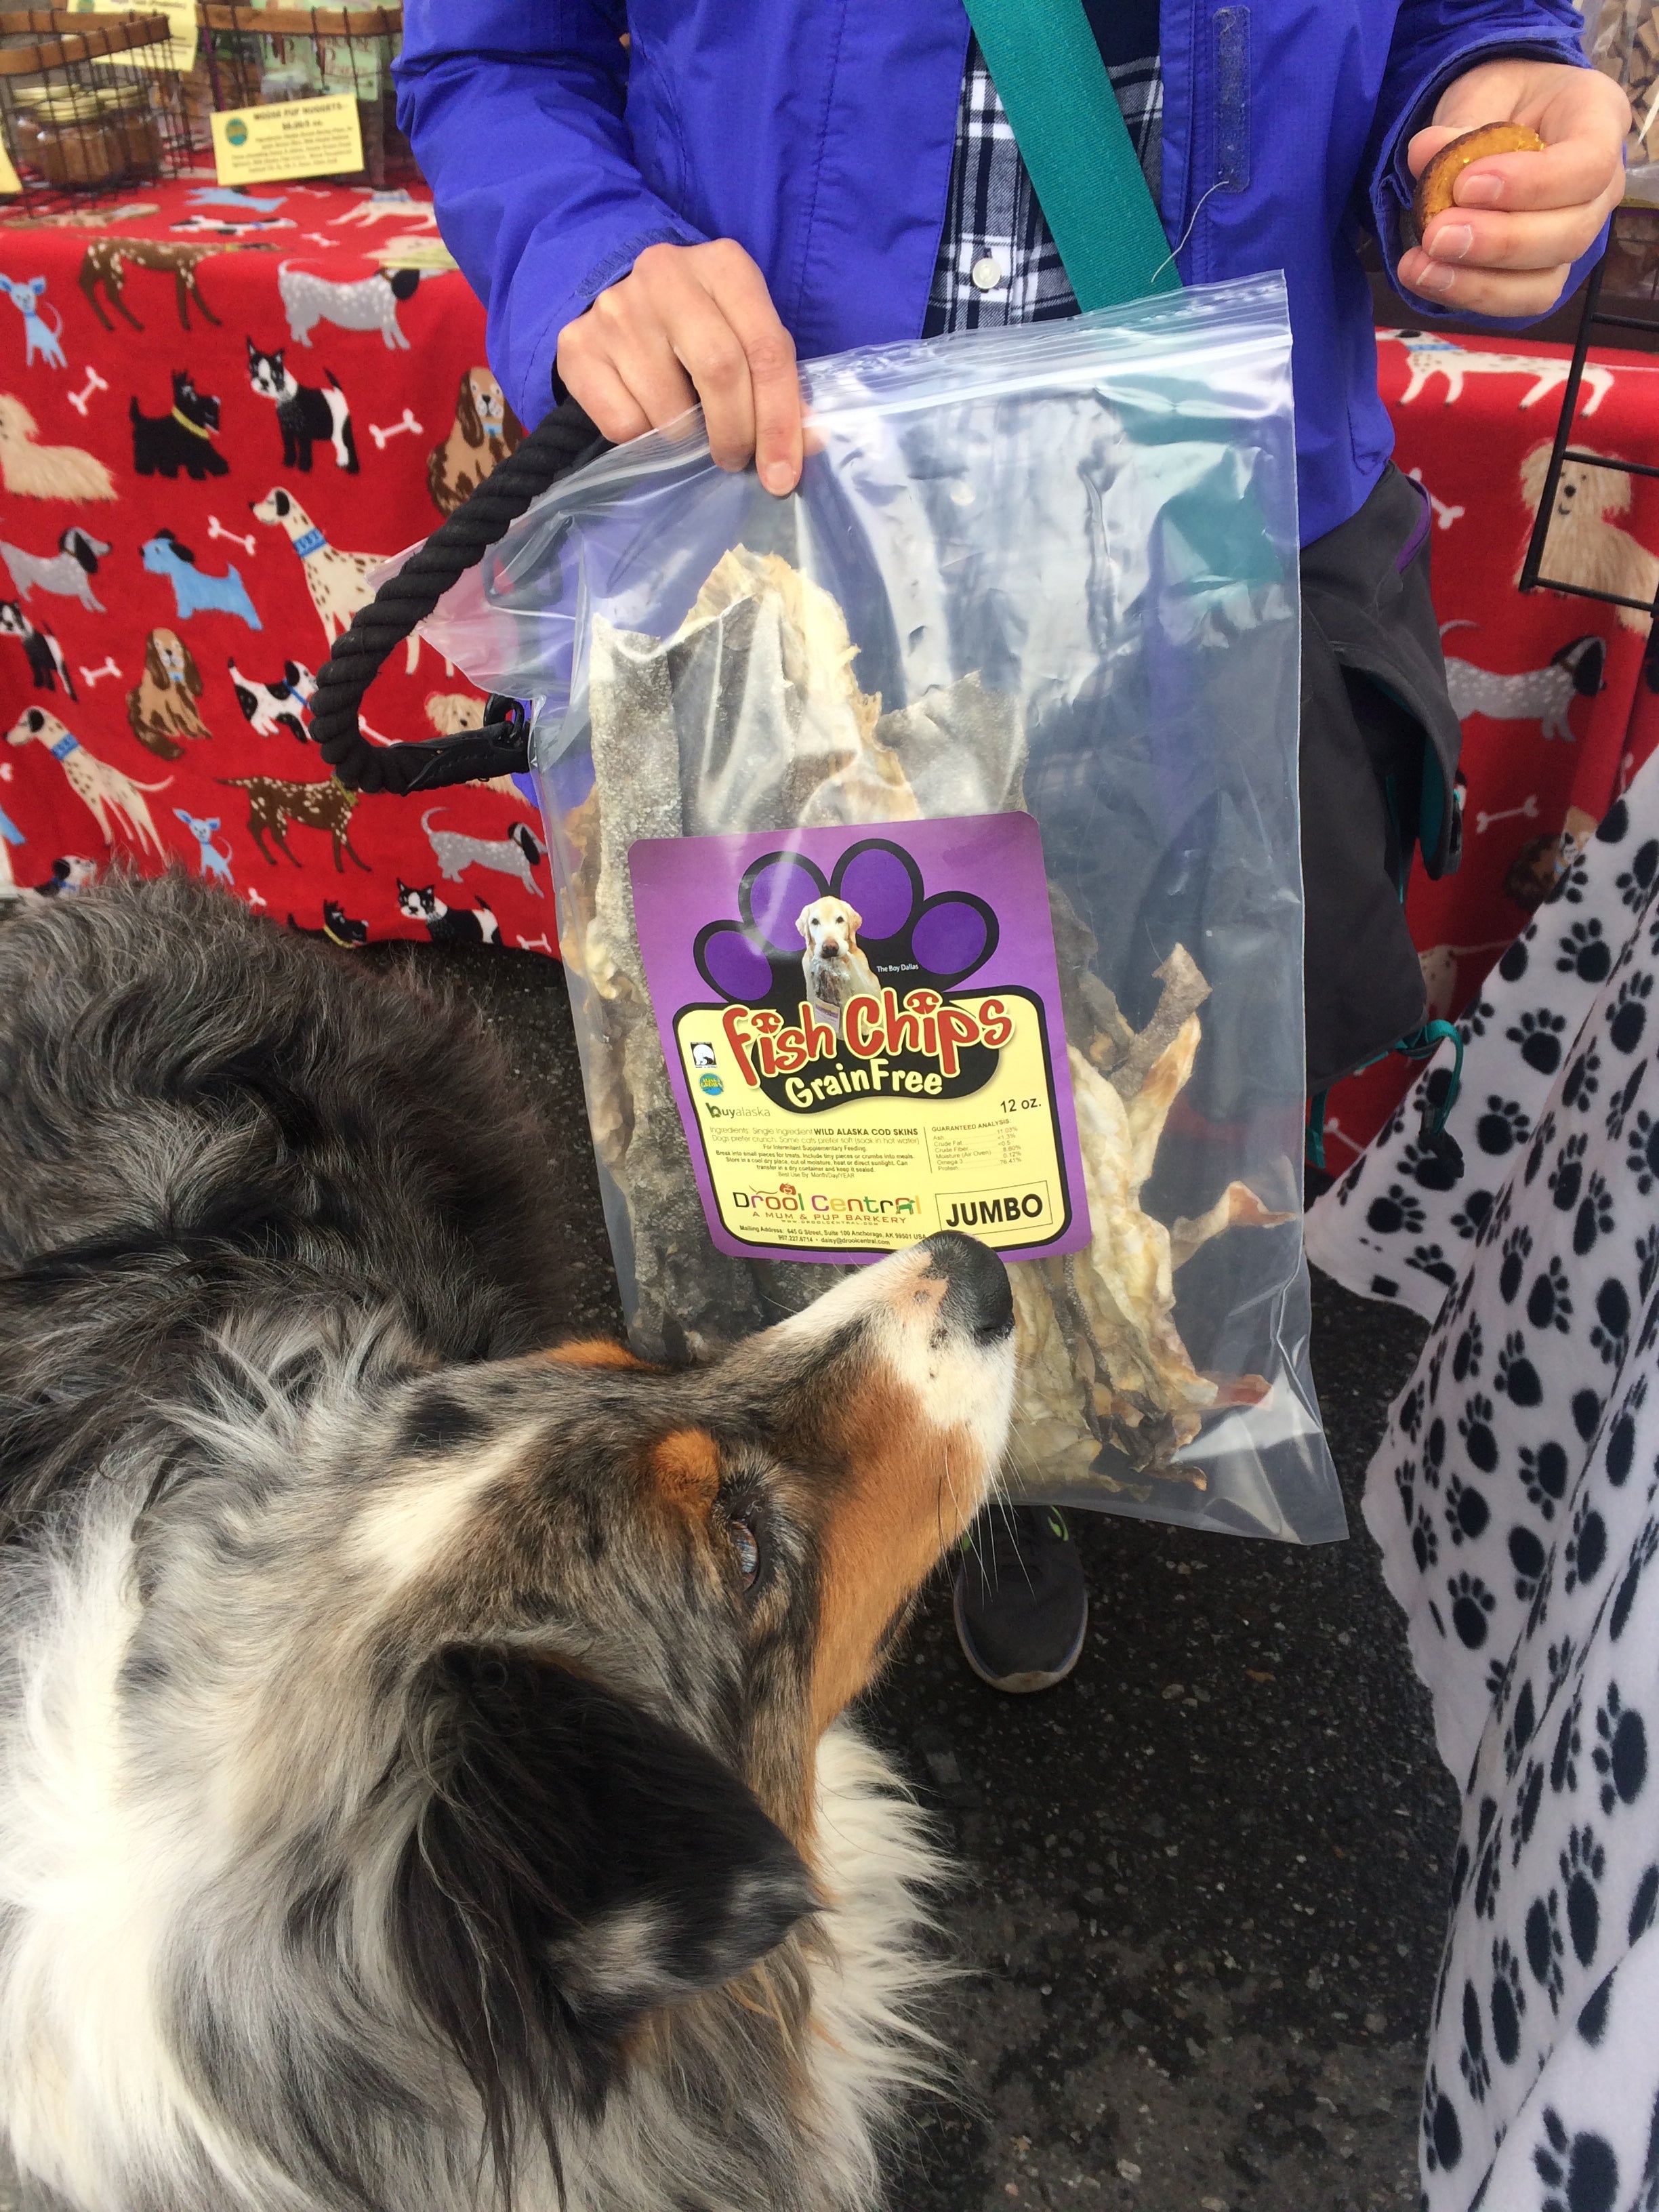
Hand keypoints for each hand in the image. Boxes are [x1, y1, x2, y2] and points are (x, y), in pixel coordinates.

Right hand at [556, 239, 803, 492]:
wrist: (618, 296)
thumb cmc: (699, 324)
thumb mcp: (744, 331)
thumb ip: (775, 379)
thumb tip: (807, 443)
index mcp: (724, 266)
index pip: (766, 349)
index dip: (779, 420)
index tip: (783, 474)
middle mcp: (667, 275)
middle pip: (720, 370)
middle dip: (736, 432)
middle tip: (736, 459)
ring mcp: (617, 307)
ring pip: (668, 406)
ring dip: (687, 439)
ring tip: (689, 431)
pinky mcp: (578, 344)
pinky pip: (623, 423)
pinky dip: (644, 438)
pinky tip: (648, 416)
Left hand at [1398, 59, 1629, 316]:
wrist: (1502, 122)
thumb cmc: (1503, 100)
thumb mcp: (1483, 91)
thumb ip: (1460, 120)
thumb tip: (1425, 152)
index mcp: (1598, 120)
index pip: (1590, 163)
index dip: (1532, 184)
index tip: (1466, 185)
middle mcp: (1601, 187)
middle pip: (1571, 233)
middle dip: (1499, 242)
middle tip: (1436, 233)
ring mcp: (1576, 236)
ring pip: (1546, 280)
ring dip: (1478, 281)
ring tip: (1421, 265)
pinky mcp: (1543, 273)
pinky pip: (1519, 302)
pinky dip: (1470, 296)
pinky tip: (1426, 277)